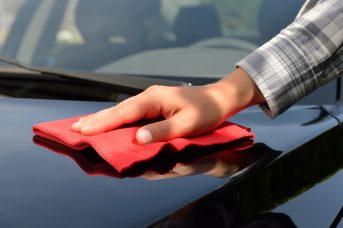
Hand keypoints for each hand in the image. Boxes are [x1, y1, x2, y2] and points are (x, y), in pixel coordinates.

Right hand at [71, 68, 264, 144]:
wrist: (218, 99)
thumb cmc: (206, 111)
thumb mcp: (187, 124)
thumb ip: (162, 131)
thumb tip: (137, 139)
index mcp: (153, 99)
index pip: (123, 113)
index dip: (103, 123)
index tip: (84, 130)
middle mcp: (148, 97)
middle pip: (118, 110)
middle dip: (97, 119)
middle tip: (74, 128)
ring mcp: (150, 99)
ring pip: (122, 110)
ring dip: (104, 118)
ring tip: (84, 126)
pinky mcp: (154, 105)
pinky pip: (131, 113)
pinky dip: (116, 119)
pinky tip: (108, 123)